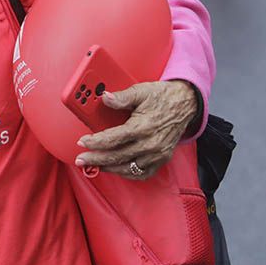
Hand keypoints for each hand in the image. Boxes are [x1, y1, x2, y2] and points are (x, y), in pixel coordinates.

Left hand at [75, 80, 199, 179]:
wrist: (185, 104)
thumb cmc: (162, 96)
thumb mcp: (141, 91)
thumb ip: (121, 97)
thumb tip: (104, 97)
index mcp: (143, 127)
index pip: (113, 139)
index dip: (95, 142)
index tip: (82, 142)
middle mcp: (150, 144)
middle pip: (117, 156)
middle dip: (96, 159)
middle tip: (80, 159)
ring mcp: (157, 154)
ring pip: (128, 168)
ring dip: (108, 168)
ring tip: (94, 165)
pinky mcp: (162, 159)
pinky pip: (142, 173)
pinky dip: (127, 173)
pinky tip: (115, 169)